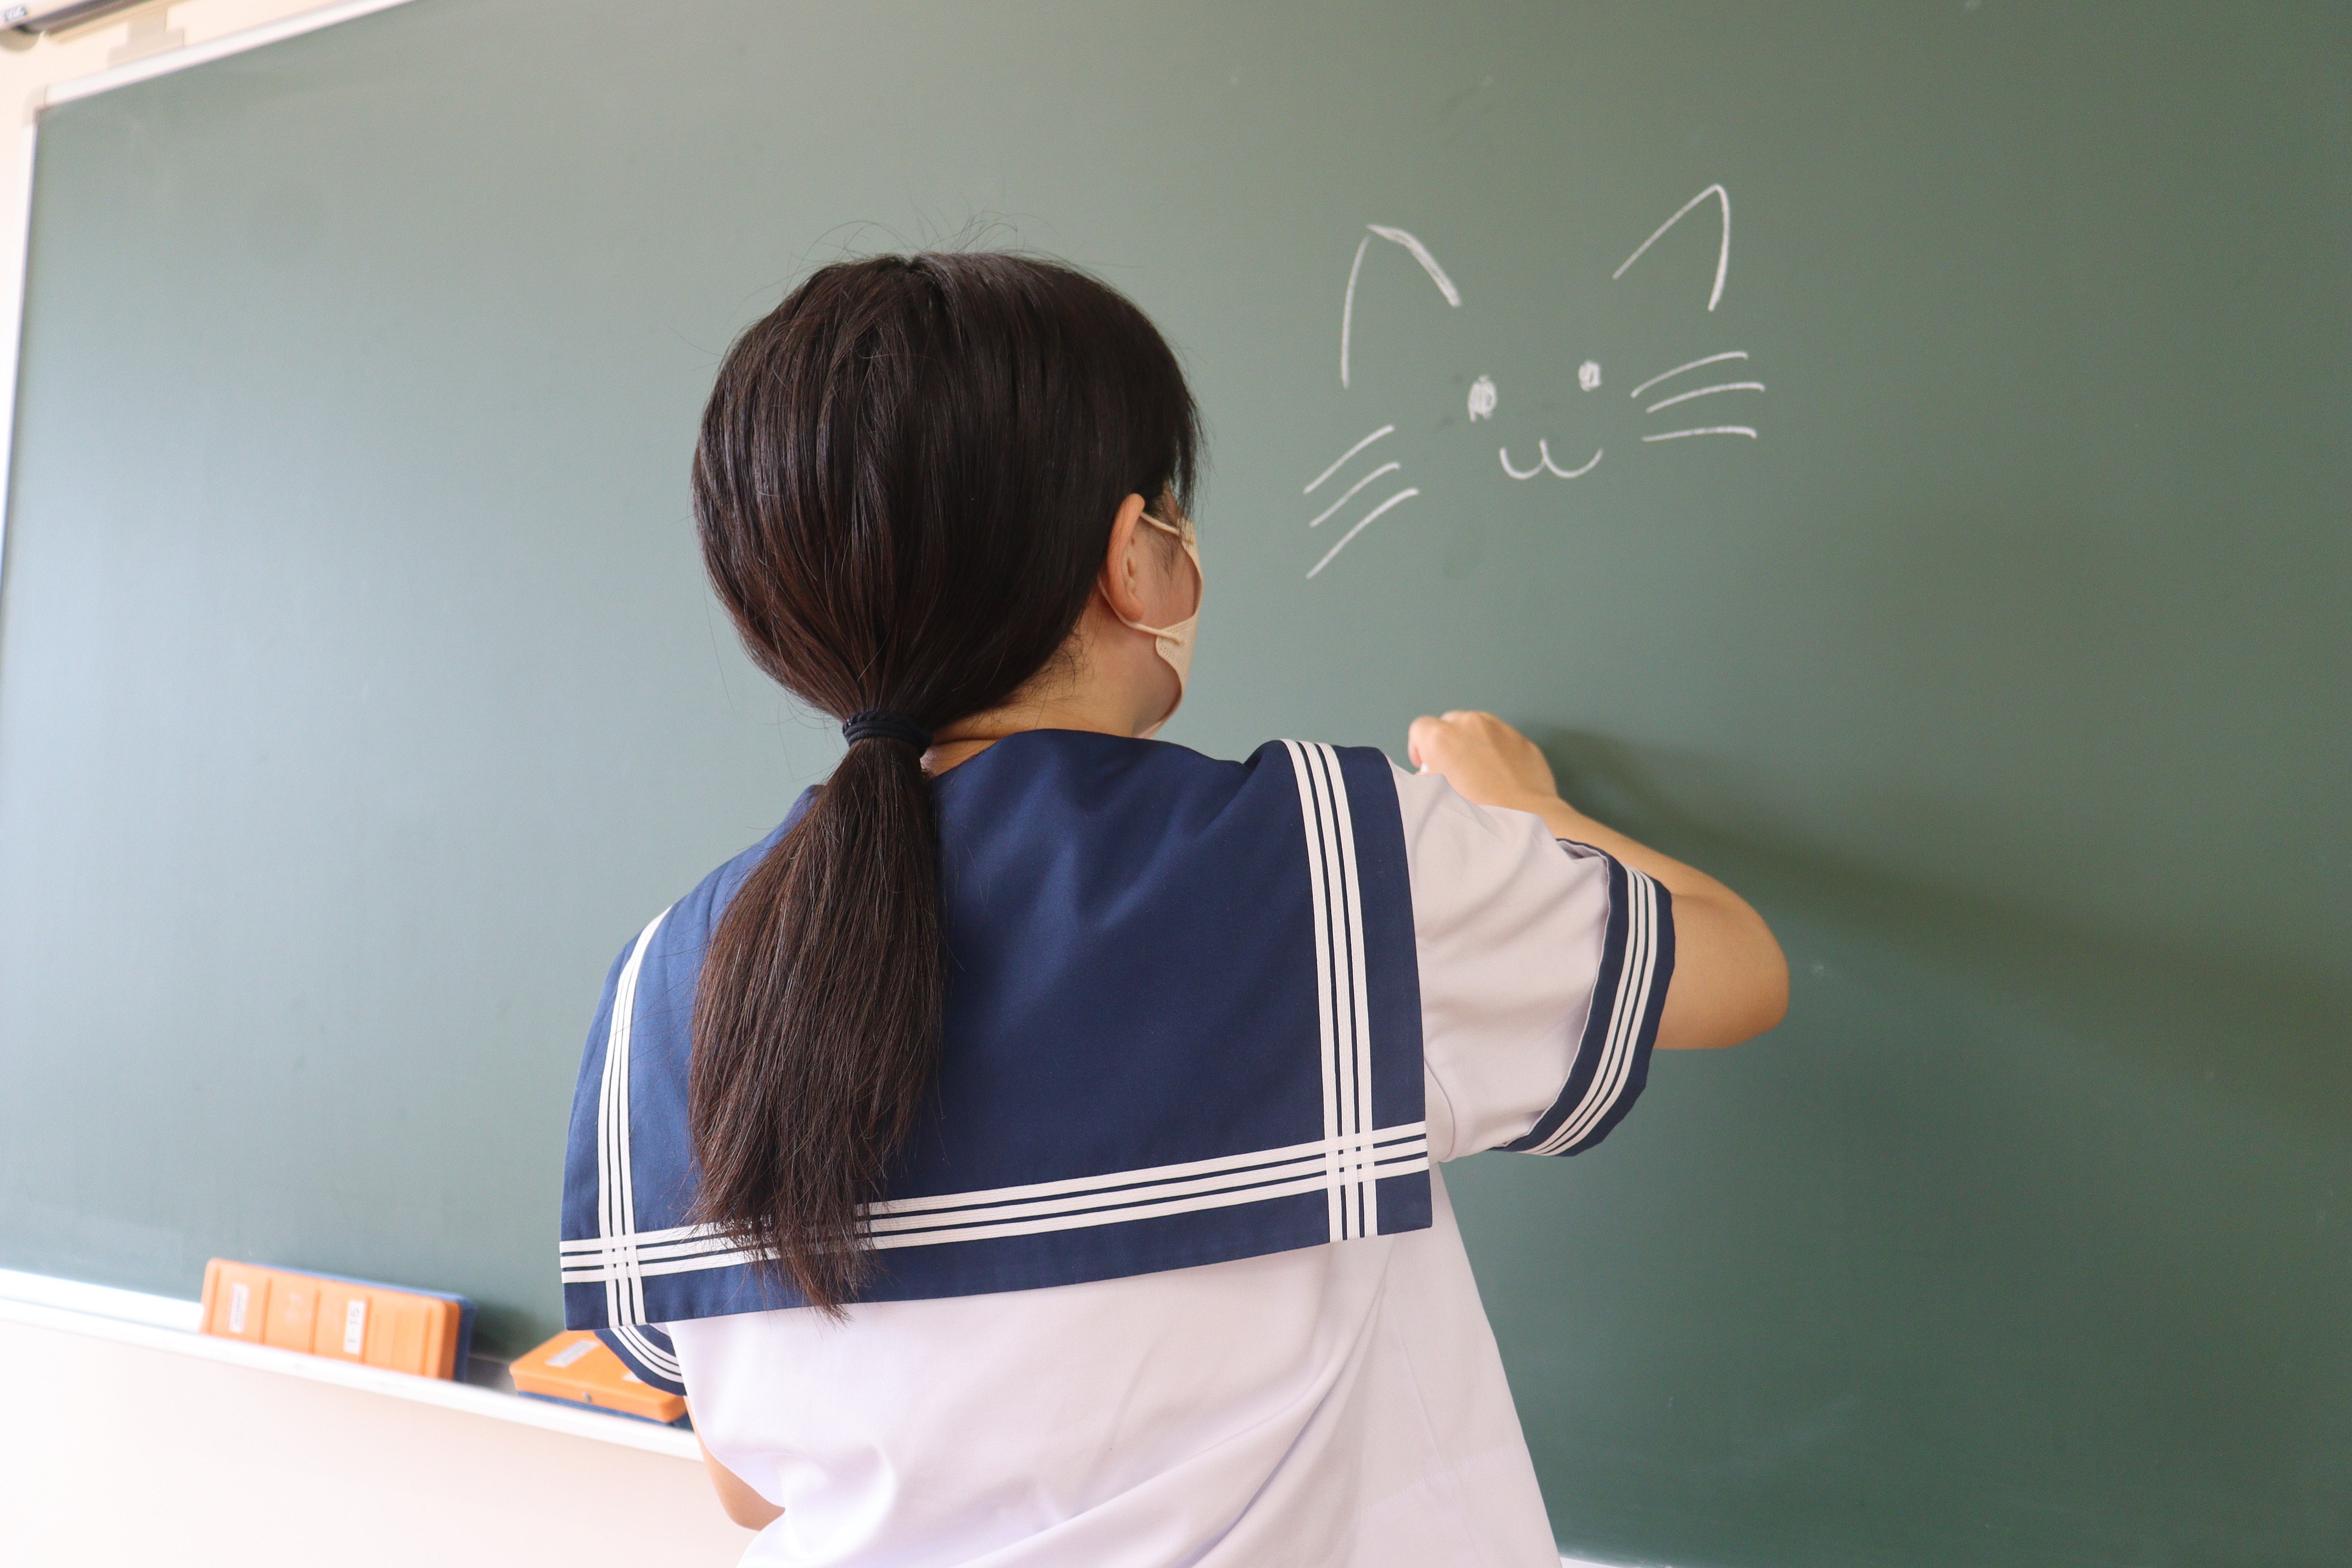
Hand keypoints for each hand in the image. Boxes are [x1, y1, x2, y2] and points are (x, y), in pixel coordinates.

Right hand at [1405, 711, 1560, 813]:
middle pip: (1449, 723)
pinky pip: (1501, 738)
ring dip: (1472, 743)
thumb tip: (1429, 775)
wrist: (1525, 820)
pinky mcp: (1521, 739)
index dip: (1418, 747)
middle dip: (1447, 743)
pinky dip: (1496, 750)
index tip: (1424, 763)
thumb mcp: (1437, 797)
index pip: (1420, 727)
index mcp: (1442, 738)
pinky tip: (1499, 775)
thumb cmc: (1479, 812)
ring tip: (1477, 772)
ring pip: (1477, 726)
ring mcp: (1499, 728)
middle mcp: (1469, 724)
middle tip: (1451, 771)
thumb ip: (1427, 778)